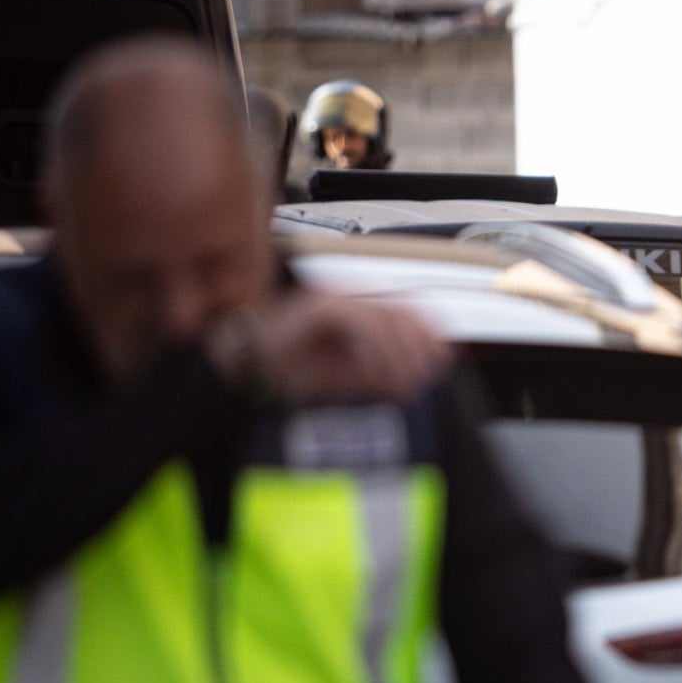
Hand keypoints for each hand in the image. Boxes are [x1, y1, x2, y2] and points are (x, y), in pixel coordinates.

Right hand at [207, 290, 447, 404]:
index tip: (443, 359)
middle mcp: (344, 299)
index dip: (428, 335)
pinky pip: (361, 322)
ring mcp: (330, 299)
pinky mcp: (317, 305)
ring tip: (404, 383)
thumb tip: (414, 376)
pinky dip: (376, 349)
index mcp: (352, 311)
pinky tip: (379, 373)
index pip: (403, 313)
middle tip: (428, 376)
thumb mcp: (343, 378)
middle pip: (401, 312)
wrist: (238, 370)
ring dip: (401, 354)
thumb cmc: (279, 373)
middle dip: (420, 347)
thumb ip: (377, 374)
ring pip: (385, 318)